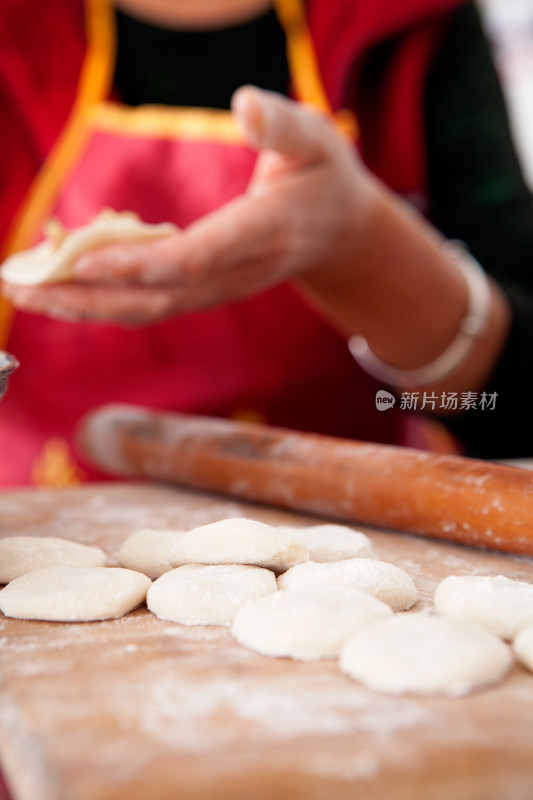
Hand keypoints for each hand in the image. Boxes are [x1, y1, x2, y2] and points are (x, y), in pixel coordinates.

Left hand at [3, 86, 376, 325]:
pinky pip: (147, 303)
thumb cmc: (324, 179)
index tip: (82, 260)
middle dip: (87, 296)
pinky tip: (60, 283)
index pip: (196, 258)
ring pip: (146, 309)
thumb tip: (244, 103)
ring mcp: (217, 290)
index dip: (140, 263)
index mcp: (261, 235)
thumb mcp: (318, 139)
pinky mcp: (201, 292)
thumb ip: (283, 124)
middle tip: (21, 288)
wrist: (336, 235)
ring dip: (83, 306)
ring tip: (24, 293)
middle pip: (156, 297)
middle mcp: (234, 274)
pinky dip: (100, 298)